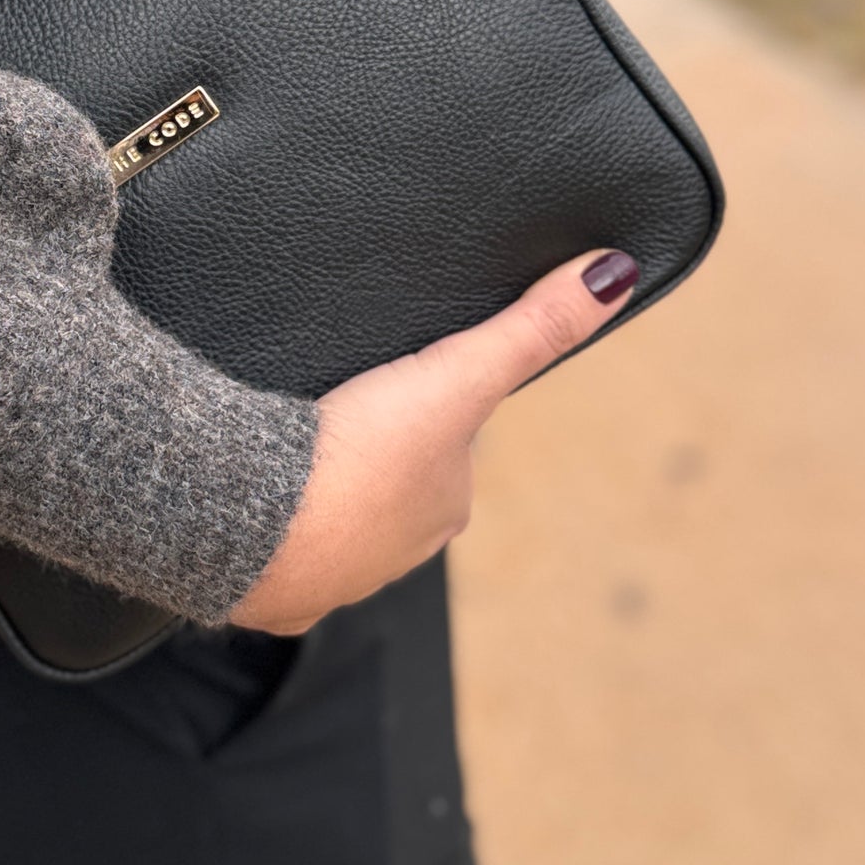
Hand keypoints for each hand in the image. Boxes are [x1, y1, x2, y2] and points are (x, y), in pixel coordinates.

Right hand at [230, 251, 639, 635]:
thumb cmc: (355, 456)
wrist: (251, 520)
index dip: (422, 399)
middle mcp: (402, 548)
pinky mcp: (276, 591)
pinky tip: (261, 498)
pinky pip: (283, 550)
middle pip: (396, 477)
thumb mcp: (456, 376)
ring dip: (323, 485)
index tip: (390, 374)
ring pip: (340, 515)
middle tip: (335, 399)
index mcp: (448, 503)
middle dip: (372, 445)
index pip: (448, 438)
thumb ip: (531, 327)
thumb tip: (612, 273)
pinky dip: (277, 525)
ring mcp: (338, 574)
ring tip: (294, 440)